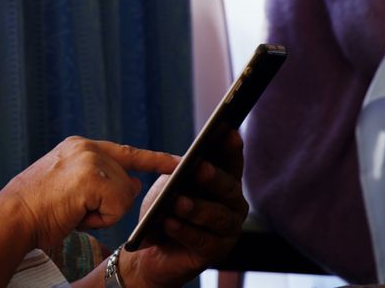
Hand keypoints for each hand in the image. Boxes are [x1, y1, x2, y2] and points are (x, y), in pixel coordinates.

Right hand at [0, 137, 177, 254]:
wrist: (13, 217)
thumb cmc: (37, 211)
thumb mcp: (71, 189)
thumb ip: (101, 180)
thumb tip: (134, 183)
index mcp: (78, 146)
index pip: (126, 152)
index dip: (153, 159)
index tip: (178, 160)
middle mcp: (86, 146)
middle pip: (127, 181)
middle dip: (110, 204)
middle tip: (75, 209)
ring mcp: (90, 159)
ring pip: (124, 195)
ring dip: (103, 213)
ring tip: (73, 211)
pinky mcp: (94, 176)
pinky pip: (118, 206)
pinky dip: (101, 218)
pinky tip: (77, 214)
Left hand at [122, 130, 248, 287]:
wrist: (151, 251)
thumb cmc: (163, 211)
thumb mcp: (168, 186)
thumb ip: (180, 174)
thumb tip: (185, 162)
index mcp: (224, 184)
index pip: (232, 163)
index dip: (232, 147)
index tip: (228, 130)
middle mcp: (233, 206)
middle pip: (228, 189)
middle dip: (213, 177)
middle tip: (199, 167)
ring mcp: (228, 231)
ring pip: (217, 217)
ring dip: (196, 208)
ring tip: (177, 202)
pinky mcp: (215, 253)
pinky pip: (202, 241)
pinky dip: (185, 231)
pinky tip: (169, 223)